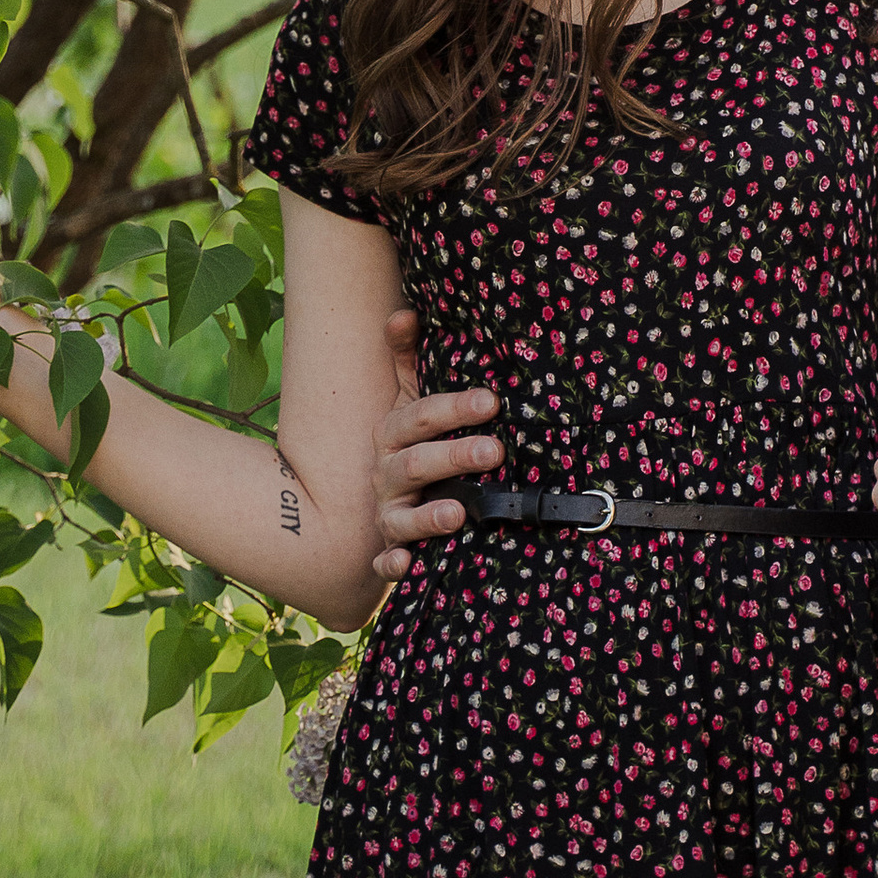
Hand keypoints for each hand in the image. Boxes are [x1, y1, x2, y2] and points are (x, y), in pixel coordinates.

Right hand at [370, 307, 502, 583]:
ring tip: (459, 513)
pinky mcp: (390, 549)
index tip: (491, 401)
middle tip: (496, 450)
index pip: (421, 417)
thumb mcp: (406, 399)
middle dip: (455, 456)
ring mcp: (387, 513)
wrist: (381, 503)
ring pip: (403, 516)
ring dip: (429, 516)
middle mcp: (386, 473)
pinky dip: (393, 565)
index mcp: (393, 433)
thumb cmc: (411, 443)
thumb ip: (407, 357)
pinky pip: (386, 562)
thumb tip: (407, 312)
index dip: (454, 408)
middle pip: (417, 464)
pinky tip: (407, 566)